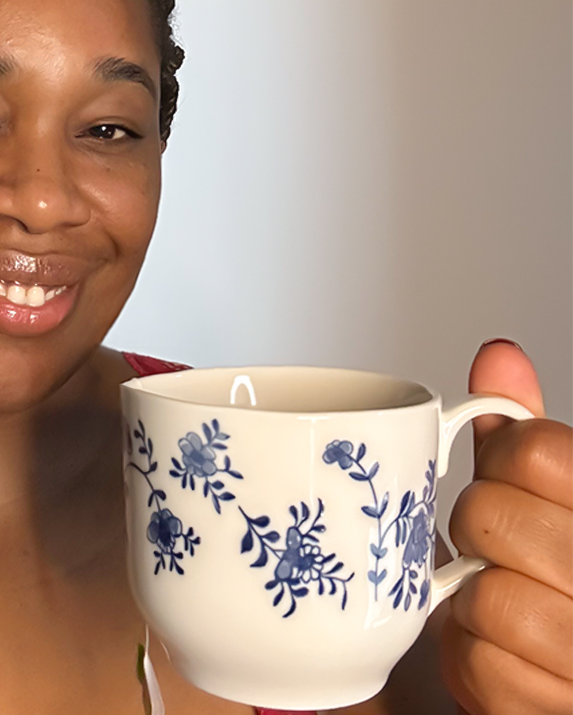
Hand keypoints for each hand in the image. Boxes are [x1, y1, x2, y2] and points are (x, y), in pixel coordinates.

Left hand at [441, 340, 571, 713]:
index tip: (509, 474)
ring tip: (502, 600)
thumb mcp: (551, 499)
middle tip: (498, 546)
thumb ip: (526, 437)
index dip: (501, 458)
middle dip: (475, 528)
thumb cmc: (556, 583)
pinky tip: (503, 654)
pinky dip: (472, 661)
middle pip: (489, 516)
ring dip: (471, 603)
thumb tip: (498, 355)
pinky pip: (481, 669)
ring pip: (486, 597)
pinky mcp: (561, 710)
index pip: (537, 451)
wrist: (568, 679)